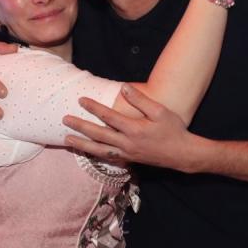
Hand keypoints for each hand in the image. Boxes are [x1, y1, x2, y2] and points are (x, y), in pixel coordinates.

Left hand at [62, 85, 206, 171]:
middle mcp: (127, 143)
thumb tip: (124, 87)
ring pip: (99, 149)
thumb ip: (141, 100)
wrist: (182, 154)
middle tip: (65, 119)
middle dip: (80, 126)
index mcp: (134, 129)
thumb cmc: (173, 130)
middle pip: (98, 134)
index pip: (108, 117)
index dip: (93, 107)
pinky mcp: (129, 160)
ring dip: (82, 144)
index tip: (81, 100)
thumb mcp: (160, 111)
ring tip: (67, 139)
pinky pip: (107, 158)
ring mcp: (127, 154)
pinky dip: (94, 154)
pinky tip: (85, 151)